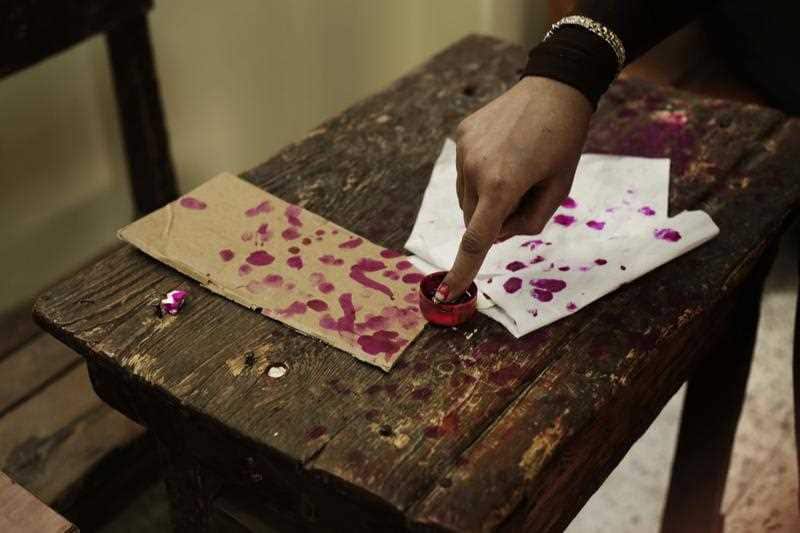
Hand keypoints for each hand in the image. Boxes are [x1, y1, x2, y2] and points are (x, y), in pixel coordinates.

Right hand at [436, 76, 592, 302]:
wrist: (555, 86)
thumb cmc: (564, 142)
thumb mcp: (558, 190)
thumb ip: (528, 223)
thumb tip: (495, 235)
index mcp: (503, 185)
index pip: (476, 240)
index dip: (462, 271)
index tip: (447, 293)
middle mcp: (475, 169)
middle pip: (473, 219)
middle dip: (494, 218)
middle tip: (525, 191)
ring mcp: (464, 150)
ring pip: (467, 197)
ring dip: (486, 196)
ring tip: (516, 166)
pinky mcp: (461, 135)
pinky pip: (465, 171)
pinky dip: (481, 172)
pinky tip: (504, 150)